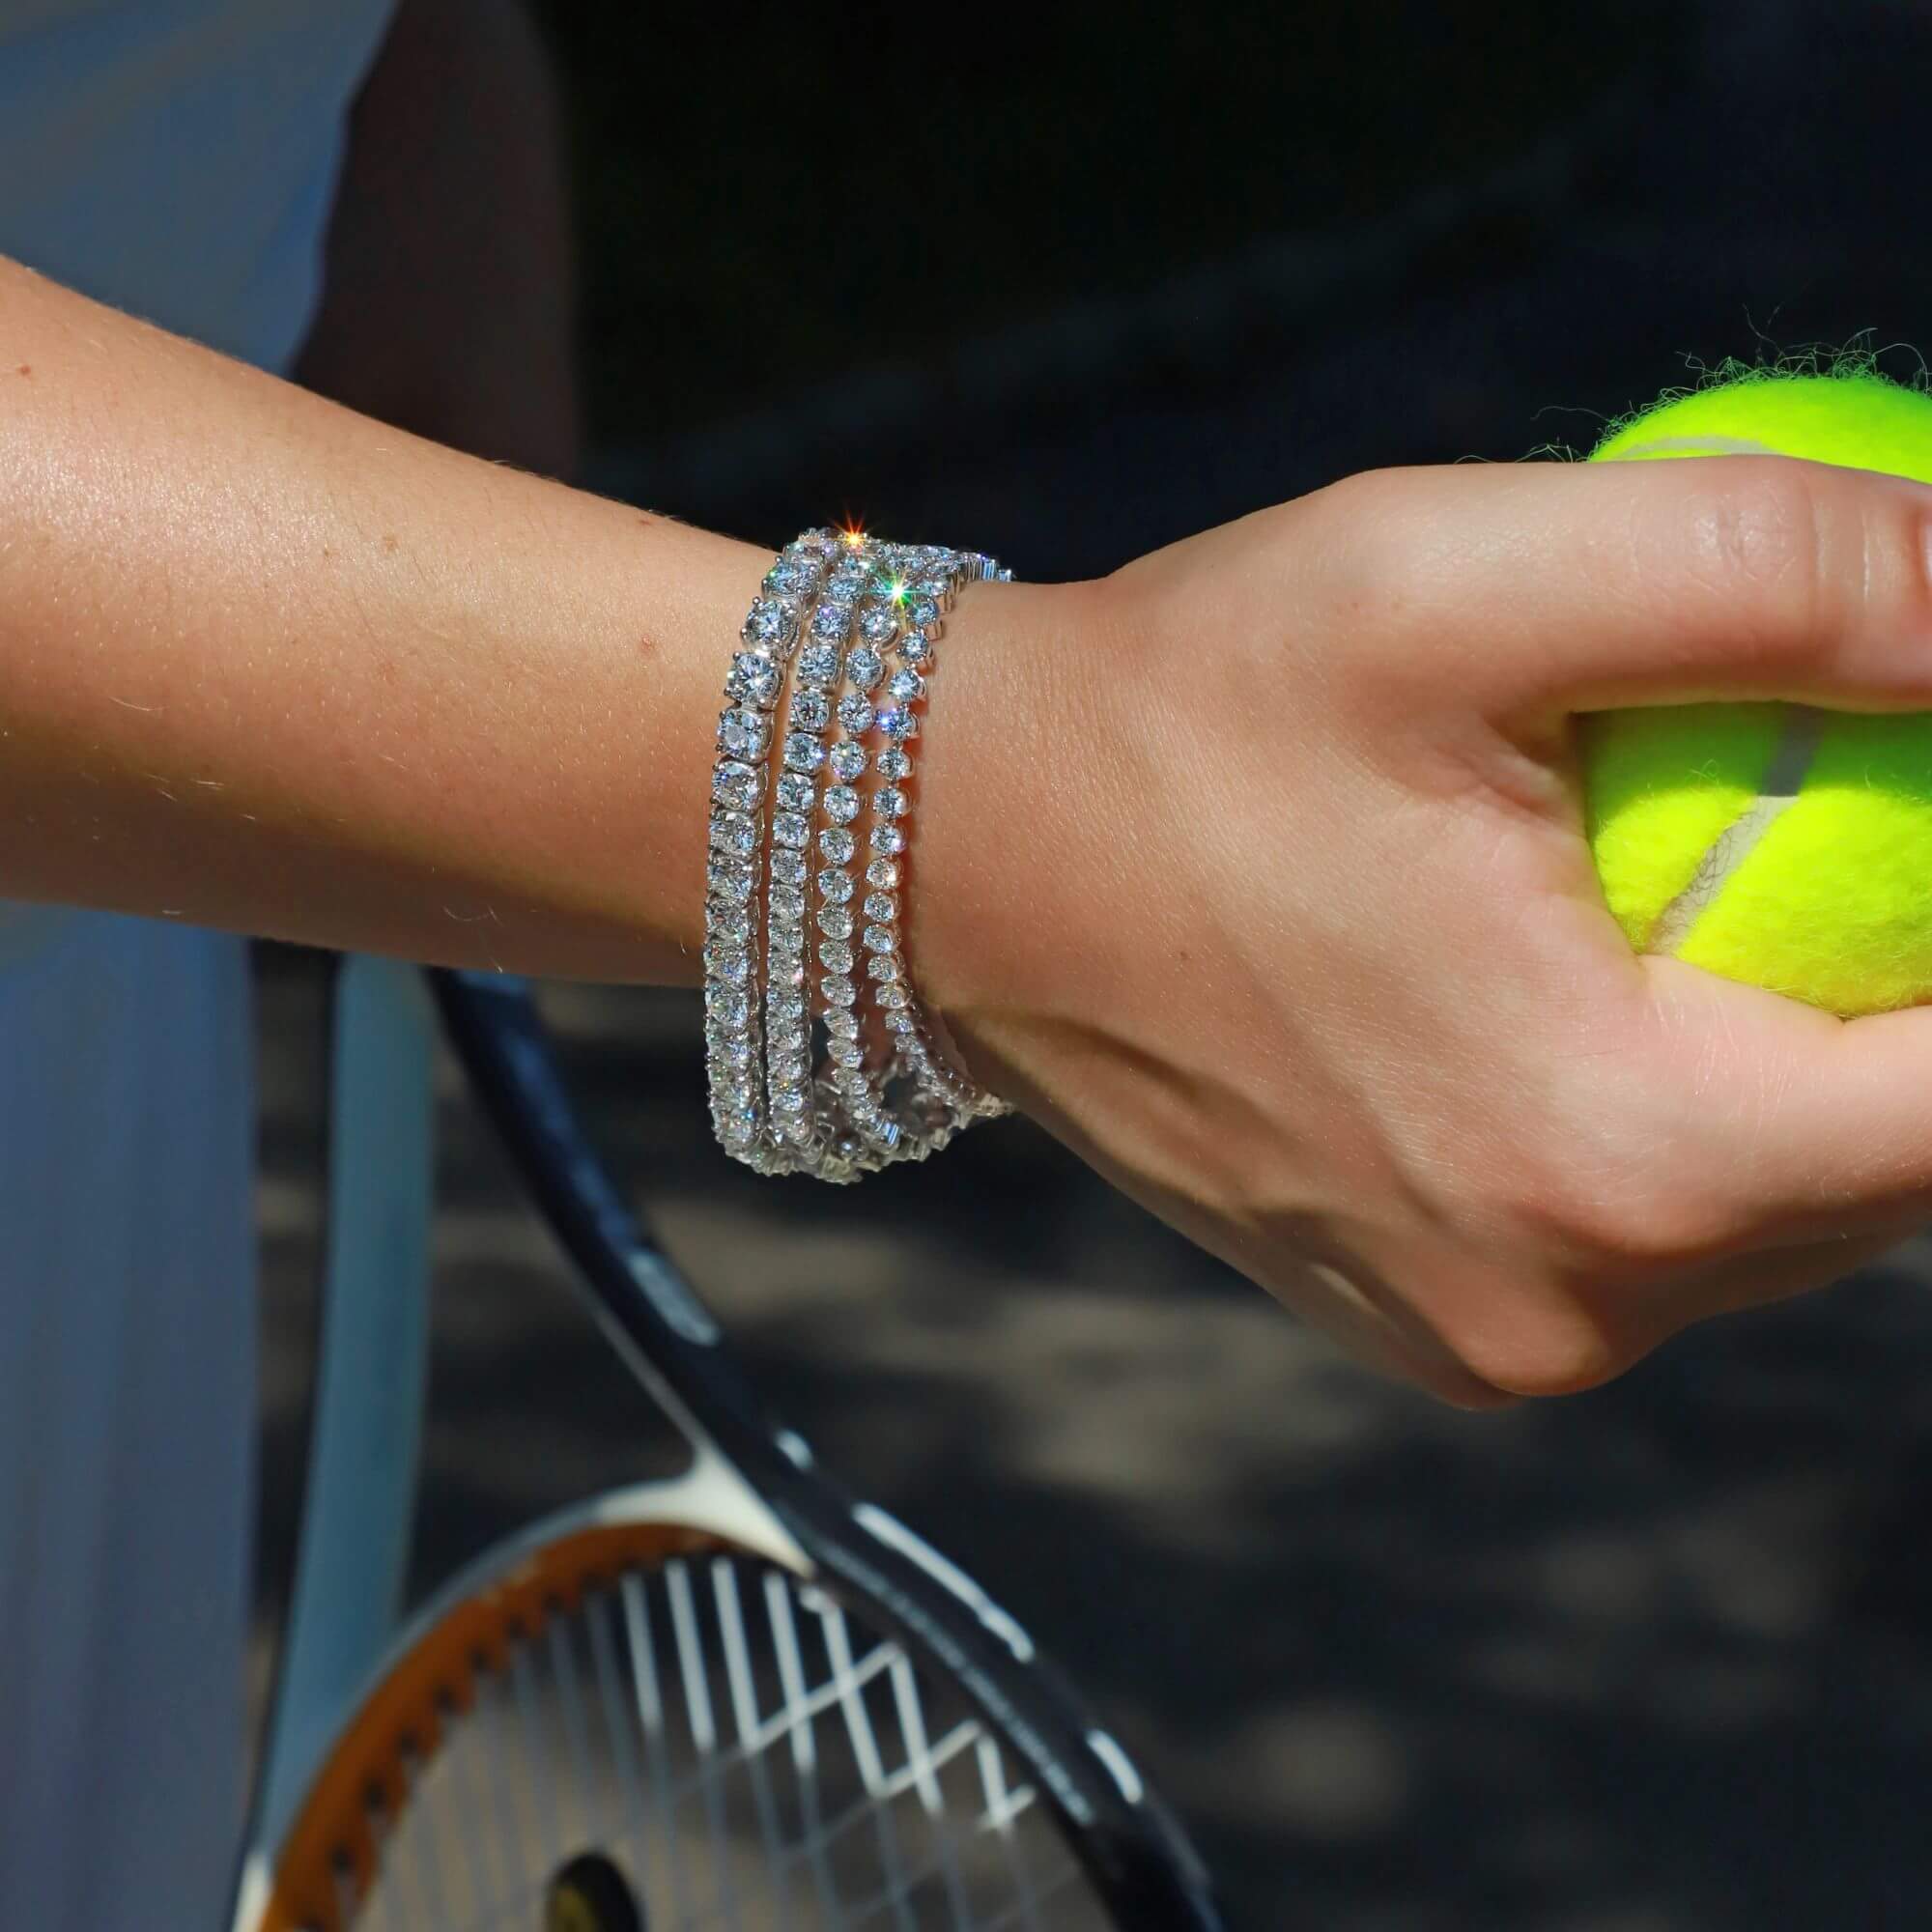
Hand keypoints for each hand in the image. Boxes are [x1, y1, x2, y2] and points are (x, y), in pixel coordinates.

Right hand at [920, 456, 1931, 1404]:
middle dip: (1908, 989)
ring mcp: (1492, 1338)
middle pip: (1897, 1164)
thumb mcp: (1460, 575)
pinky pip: (1647, 1234)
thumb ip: (1786, 572)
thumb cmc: (1182, 710)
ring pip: (1780, 1209)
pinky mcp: (1432, 1325)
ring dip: (1804, 1055)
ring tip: (1699, 874)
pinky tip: (1589, 975)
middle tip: (1828, 797)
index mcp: (1612, 1158)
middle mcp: (1566, 1307)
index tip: (1913, 793)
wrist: (951, 860)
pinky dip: (1677, 1111)